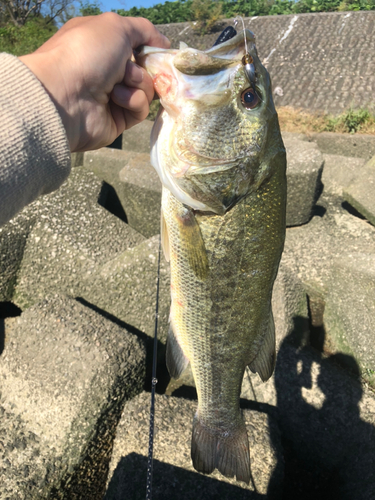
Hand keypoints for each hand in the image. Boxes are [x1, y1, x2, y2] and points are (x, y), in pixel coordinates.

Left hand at [19, 14, 169, 151]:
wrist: (65, 95)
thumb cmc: (87, 53)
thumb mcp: (116, 27)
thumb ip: (143, 29)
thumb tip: (164, 43)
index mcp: (102, 44)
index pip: (136, 46)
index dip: (150, 48)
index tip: (162, 50)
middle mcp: (106, 70)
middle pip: (145, 69)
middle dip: (146, 67)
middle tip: (136, 67)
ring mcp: (112, 96)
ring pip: (146, 89)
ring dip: (138, 83)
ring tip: (119, 83)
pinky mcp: (118, 120)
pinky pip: (140, 108)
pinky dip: (133, 101)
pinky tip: (116, 98)